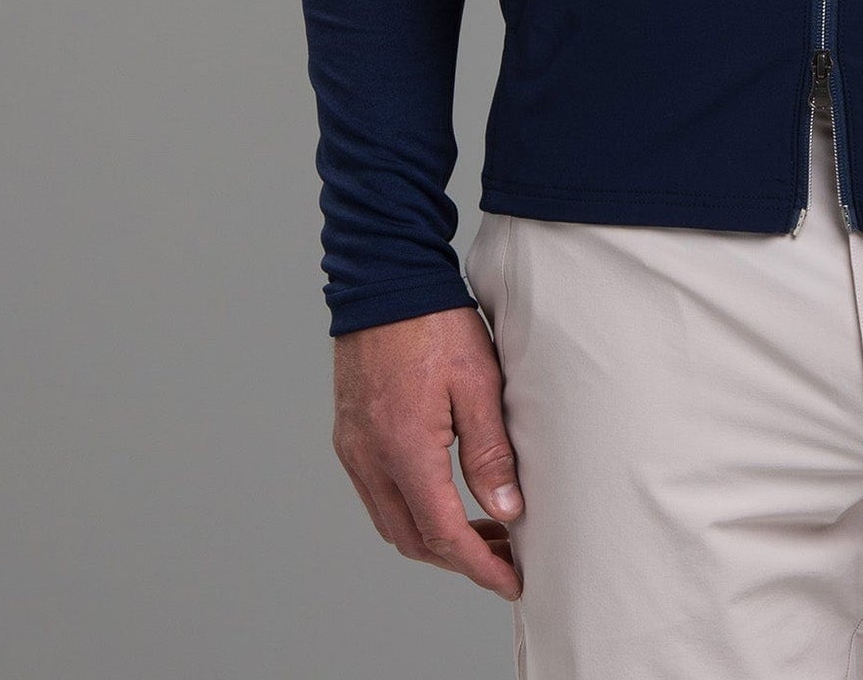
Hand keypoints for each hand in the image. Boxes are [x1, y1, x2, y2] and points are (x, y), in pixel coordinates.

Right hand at [332, 306, 523, 598]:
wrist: (385, 281)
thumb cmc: (435, 323)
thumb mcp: (478, 383)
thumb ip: (491, 452)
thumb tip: (507, 512)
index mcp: (404, 449)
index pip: (443, 533)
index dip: (480, 565)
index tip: (512, 581)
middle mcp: (370, 458)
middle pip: (413, 539)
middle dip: (459, 559)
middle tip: (505, 558)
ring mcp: (354, 449)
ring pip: (392, 523)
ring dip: (434, 539)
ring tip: (481, 532)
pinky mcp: (350, 435)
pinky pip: (377, 495)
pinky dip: (411, 511)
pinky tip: (443, 498)